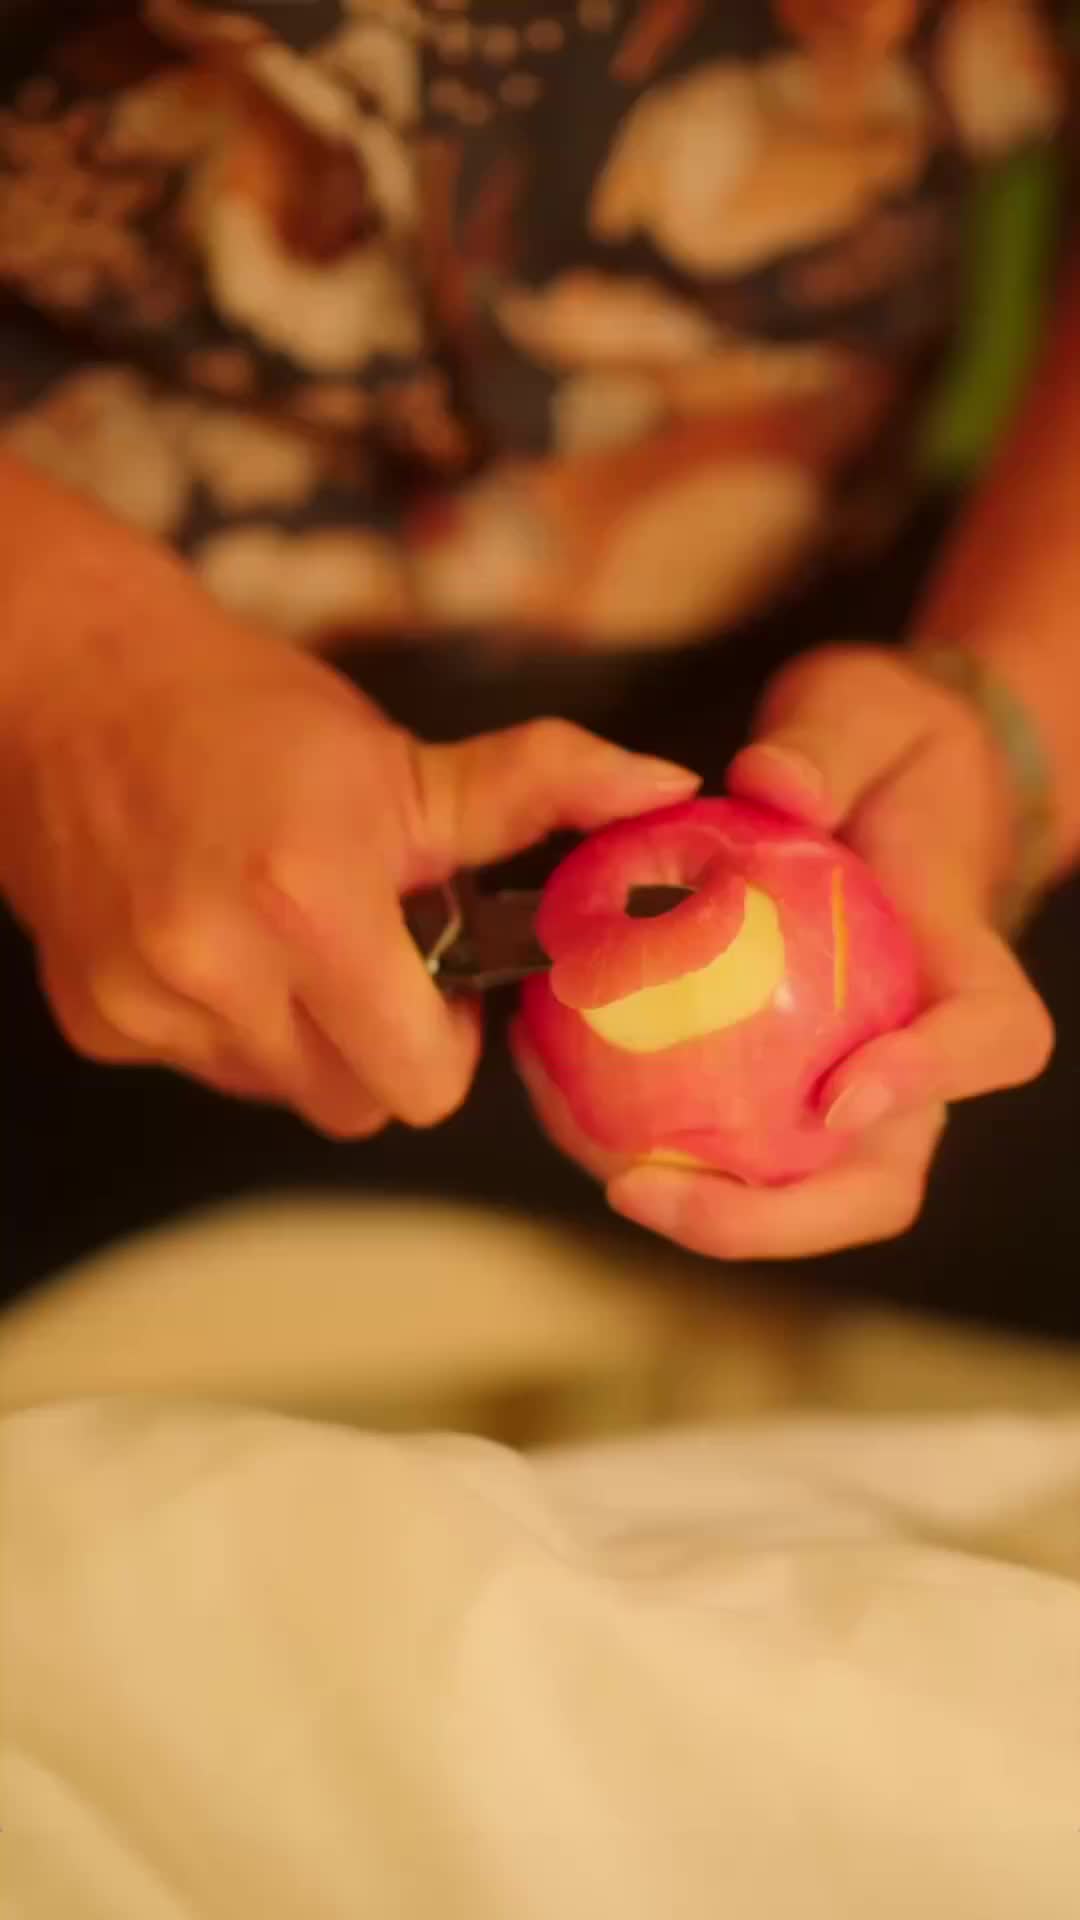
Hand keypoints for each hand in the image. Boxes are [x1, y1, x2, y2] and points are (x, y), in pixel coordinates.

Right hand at [0, 552, 697, 1137]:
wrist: (74, 682)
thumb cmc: (252, 717)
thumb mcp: (404, 756)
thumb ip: (541, 786)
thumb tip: (665, 791)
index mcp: (311, 904)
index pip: (420, 1086)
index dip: (445, 1045)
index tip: (436, 980)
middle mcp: (216, 968)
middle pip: (353, 1108)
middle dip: (379, 1048)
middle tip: (367, 958)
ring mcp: (144, 1002)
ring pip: (277, 1092)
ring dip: (300, 1037)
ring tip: (283, 937)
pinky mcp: (94, 1018)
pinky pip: (200, 1066)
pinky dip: (222, 1024)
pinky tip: (213, 936)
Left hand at [603, 645, 1054, 1257]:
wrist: (878, 779)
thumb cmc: (884, 748)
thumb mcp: (862, 709)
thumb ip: (825, 743)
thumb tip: (770, 786)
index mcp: (960, 962)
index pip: (991, 1040)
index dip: (930, 1081)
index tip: (839, 1093)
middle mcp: (914, 1047)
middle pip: (884, 1175)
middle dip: (782, 1219)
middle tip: (655, 1192)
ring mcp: (846, 1078)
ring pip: (799, 1187)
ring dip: (707, 1212)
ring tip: (605, 1179)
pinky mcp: (776, 1081)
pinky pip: (727, 1141)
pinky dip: (657, 1149)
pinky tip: (567, 1114)